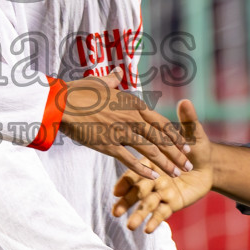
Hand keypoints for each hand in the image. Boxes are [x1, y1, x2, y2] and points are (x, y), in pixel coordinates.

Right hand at [60, 69, 187, 179]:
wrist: (61, 103)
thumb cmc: (78, 91)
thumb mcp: (100, 81)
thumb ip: (113, 79)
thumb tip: (119, 71)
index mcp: (132, 104)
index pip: (160, 122)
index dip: (175, 136)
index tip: (186, 146)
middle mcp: (131, 118)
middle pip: (160, 138)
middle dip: (177, 153)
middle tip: (189, 165)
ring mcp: (120, 132)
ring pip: (150, 150)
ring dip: (165, 163)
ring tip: (177, 174)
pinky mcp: (108, 144)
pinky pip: (129, 159)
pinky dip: (143, 169)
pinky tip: (153, 178)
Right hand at [111, 100, 215, 231]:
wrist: (211, 164)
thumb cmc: (197, 146)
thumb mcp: (192, 133)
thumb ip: (187, 120)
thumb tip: (186, 102)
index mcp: (152, 161)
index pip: (137, 171)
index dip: (128, 181)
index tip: (116, 191)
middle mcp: (153, 178)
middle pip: (137, 192)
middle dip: (126, 202)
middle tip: (114, 213)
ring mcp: (161, 192)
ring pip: (147, 205)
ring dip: (138, 216)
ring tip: (130, 226)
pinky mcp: (172, 202)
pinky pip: (162, 213)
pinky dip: (155, 221)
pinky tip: (148, 231)